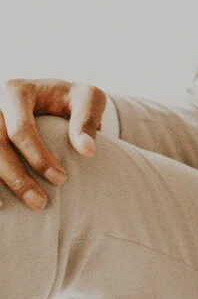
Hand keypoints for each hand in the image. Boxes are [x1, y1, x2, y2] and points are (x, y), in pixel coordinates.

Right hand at [0, 79, 105, 209]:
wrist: (50, 97)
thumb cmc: (70, 99)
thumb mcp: (86, 99)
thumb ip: (86, 120)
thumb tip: (87, 151)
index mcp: (17, 91)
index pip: (21, 129)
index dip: (38, 157)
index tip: (61, 179)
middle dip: (16, 178)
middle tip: (40, 203)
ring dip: (1, 184)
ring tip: (18, 207)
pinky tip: (2, 203)